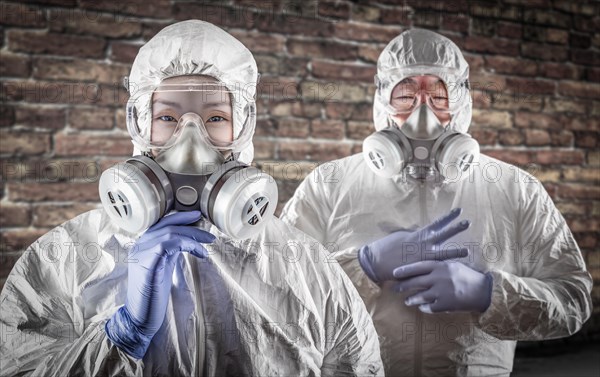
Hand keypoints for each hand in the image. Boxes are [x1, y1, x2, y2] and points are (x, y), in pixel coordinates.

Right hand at [106, 211, 214, 358]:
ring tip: (208, 244)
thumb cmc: (153, 294)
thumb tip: (187, 238)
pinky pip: (168, 245)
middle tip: (209, 233)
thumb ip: (171, 250)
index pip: (162, 223)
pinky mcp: (147, 264)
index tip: (198, 216)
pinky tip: (200, 253)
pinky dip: (188, 245)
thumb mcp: (164, 266)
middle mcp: (139, 245)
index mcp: (142, 244)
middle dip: (191, 225)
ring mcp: (141, 253)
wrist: (140, 317)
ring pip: (170, 233)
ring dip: (193, 237)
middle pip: (167, 225)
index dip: (181, 217)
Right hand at [358, 208, 469, 282]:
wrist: (376, 261)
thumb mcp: (401, 237)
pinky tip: (452, 270)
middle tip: (468, 222)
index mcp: (418, 234)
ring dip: (455, 252)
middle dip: (456, 228)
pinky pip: (434, 268)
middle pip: (443, 234)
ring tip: (468, 251)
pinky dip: (442, 269)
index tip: (459, 211)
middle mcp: (423, 244)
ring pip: (442, 253)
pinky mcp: (419, 269)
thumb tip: (421, 235)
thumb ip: (414, 237)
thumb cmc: (387, 248)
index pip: (436, 224)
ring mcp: (422, 257)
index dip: (448, 217)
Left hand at [393, 260, 492, 313]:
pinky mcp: (446, 305)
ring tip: (406, 301)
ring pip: (420, 296)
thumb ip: (438, 264)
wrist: (484, 291)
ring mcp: (442, 292)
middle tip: (394, 288)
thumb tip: (423, 263)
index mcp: (440, 266)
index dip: (405, 270)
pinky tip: (421, 308)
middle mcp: (439, 278)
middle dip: (403, 286)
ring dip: (411, 299)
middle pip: (416, 282)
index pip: (418, 266)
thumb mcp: (453, 265)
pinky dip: (424, 308)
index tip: (394, 273)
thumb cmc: (467, 275)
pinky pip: (430, 307)